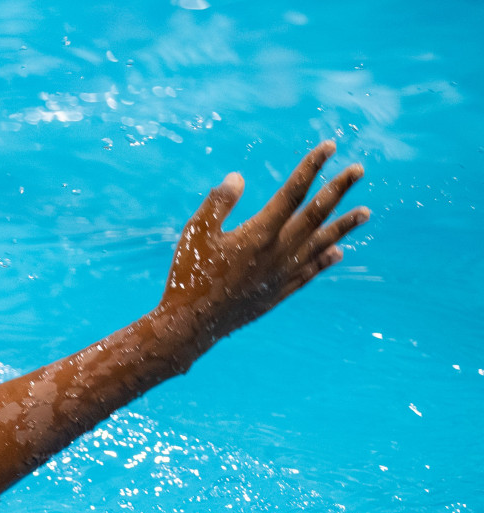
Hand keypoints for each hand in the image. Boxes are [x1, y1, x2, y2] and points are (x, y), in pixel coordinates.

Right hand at [156, 140, 369, 357]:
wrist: (191, 324)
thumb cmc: (188, 275)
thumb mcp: (195, 232)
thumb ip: (218, 203)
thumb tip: (238, 178)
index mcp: (258, 233)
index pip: (293, 192)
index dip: (312, 167)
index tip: (329, 147)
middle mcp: (278, 252)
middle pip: (316, 214)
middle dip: (339, 189)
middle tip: (359, 170)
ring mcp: (281, 274)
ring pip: (321, 244)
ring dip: (344, 226)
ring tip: (365, 213)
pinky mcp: (278, 293)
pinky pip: (309, 272)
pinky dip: (325, 260)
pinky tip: (338, 252)